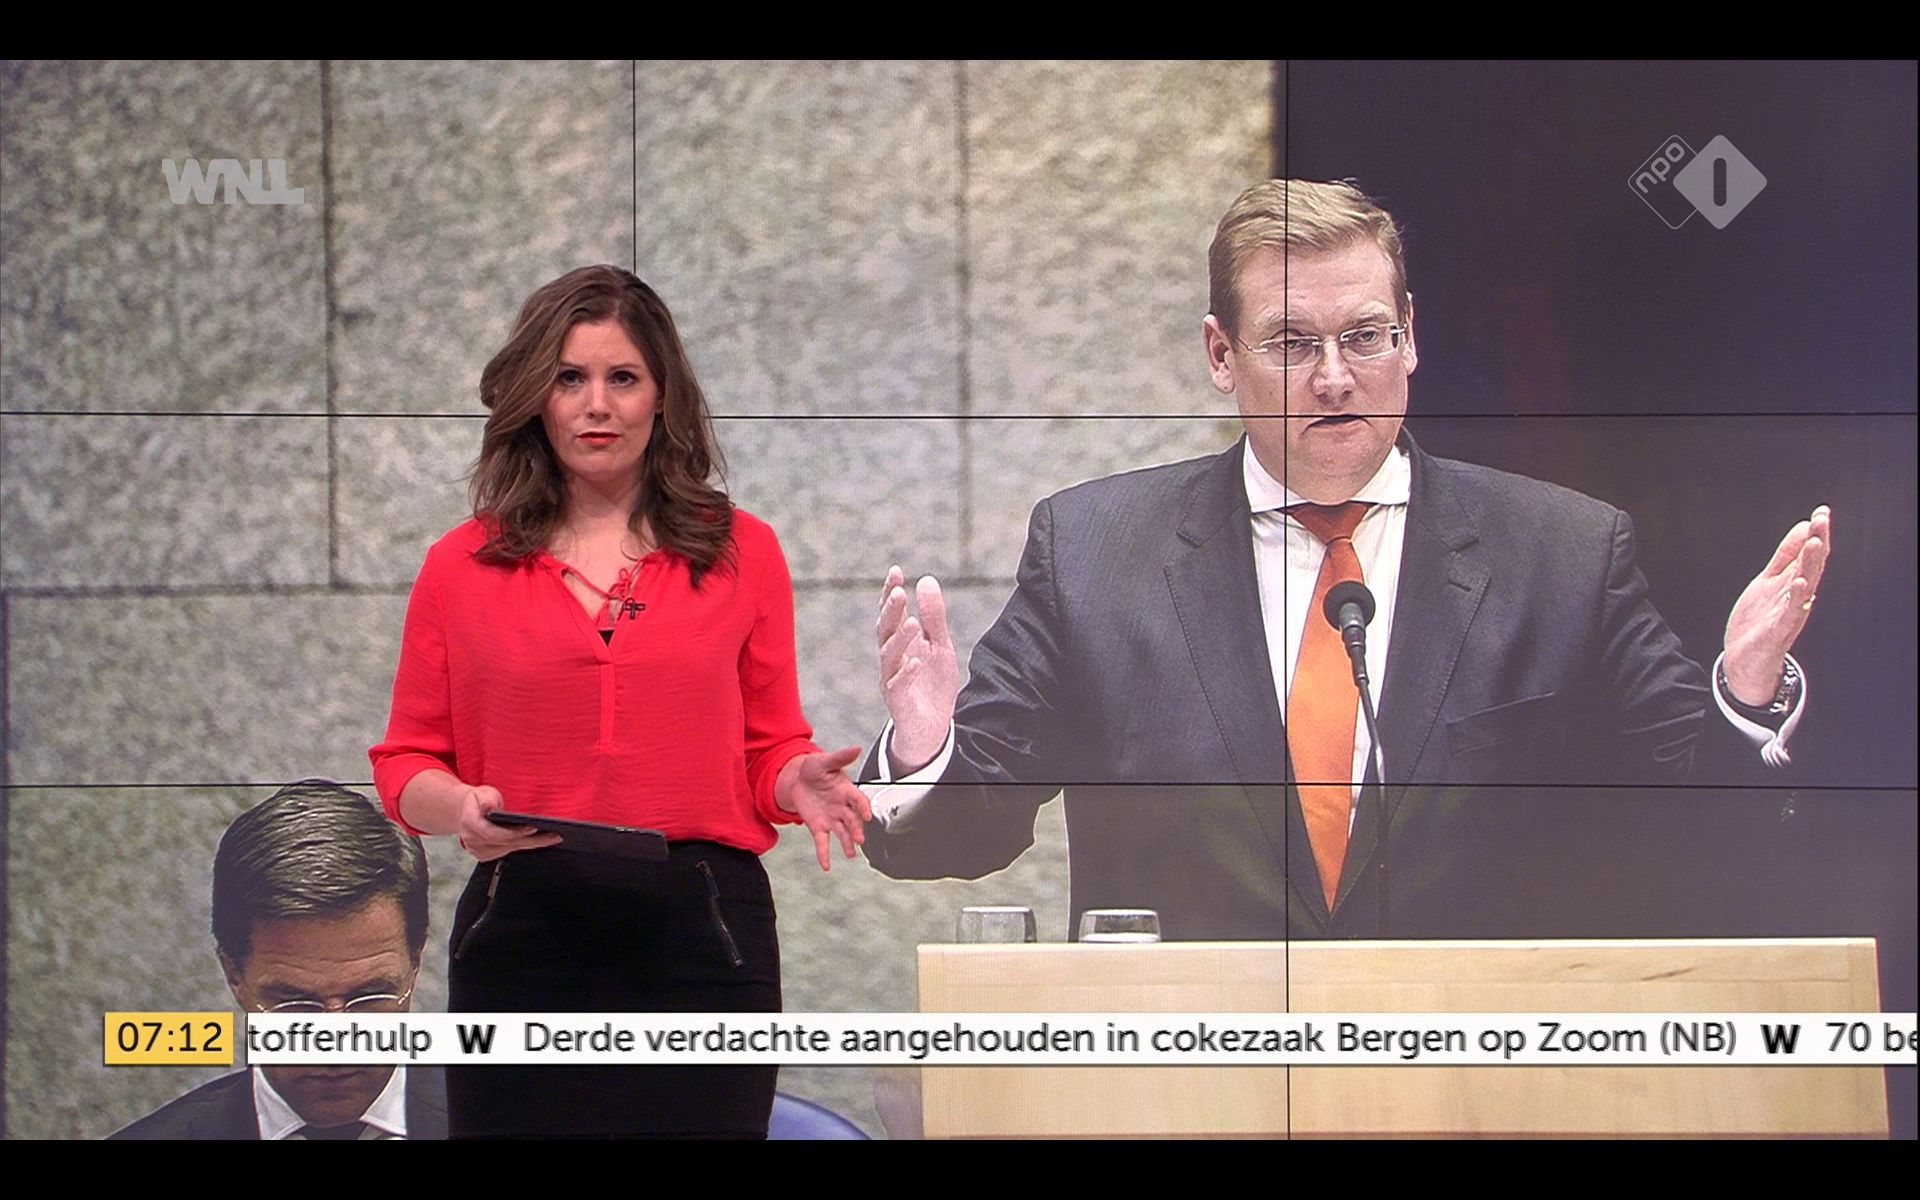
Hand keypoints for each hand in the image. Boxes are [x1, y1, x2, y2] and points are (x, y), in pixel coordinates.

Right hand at [455, 785, 561, 862]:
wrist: (465, 810)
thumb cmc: (478, 800)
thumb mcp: (482, 793)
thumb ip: (487, 799)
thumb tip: (490, 808)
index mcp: (469, 824)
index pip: (493, 833)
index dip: (514, 832)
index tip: (533, 827)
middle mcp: (472, 840)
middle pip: (506, 844)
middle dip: (532, 840)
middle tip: (554, 836)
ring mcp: (477, 850)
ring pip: (509, 849)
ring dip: (531, 844)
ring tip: (552, 838)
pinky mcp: (484, 855)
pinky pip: (507, 852)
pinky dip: (522, 846)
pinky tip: (538, 842)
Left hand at [776, 747, 874, 870]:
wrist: (798, 779)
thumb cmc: (815, 769)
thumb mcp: (825, 761)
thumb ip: (840, 757)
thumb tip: (856, 747)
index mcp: (846, 791)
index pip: (858, 800)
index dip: (863, 807)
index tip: (867, 815)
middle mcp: (842, 808)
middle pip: (852, 820)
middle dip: (857, 830)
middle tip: (860, 839)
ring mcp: (832, 819)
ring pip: (842, 833)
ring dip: (847, 843)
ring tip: (851, 854)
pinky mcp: (819, 827)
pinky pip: (823, 843)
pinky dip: (824, 854)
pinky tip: (826, 865)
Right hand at [877, 565, 959, 773]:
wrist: (933, 728)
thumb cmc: (933, 685)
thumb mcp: (940, 646)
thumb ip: (935, 617)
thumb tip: (926, 579)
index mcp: (901, 643)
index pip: (892, 614)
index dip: (890, 592)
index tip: (896, 571)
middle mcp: (891, 659)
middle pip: (884, 631)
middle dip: (890, 612)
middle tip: (899, 592)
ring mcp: (891, 680)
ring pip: (889, 657)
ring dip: (899, 639)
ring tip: (914, 623)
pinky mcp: (898, 702)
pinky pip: (898, 686)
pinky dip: (906, 673)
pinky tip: (916, 661)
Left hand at [1723, 505, 1831, 705]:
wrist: (1745, 660)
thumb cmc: (1760, 620)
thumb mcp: (1770, 581)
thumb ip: (1785, 557)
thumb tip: (1804, 527)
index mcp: (1793, 583)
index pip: (1809, 555)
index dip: (1816, 534)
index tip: (1822, 512)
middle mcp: (1796, 597)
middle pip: (1810, 567)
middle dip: (1817, 543)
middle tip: (1823, 520)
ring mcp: (1789, 614)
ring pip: (1805, 586)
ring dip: (1810, 565)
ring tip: (1815, 543)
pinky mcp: (1778, 631)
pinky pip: (1790, 613)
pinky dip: (1796, 598)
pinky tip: (1799, 583)